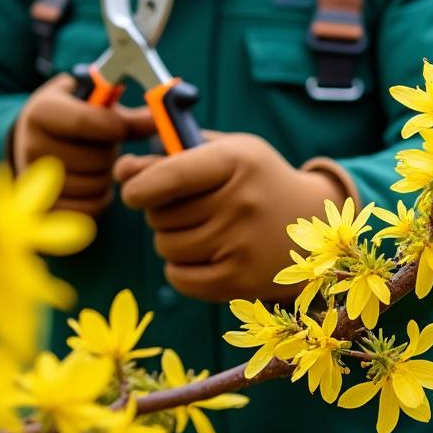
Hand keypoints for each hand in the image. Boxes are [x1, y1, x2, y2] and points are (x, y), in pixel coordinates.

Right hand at [10, 74, 155, 214]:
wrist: (37, 137)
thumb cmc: (76, 116)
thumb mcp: (95, 106)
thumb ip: (127, 117)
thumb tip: (160, 120)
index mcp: (42, 111)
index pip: (85, 123)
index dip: (114, 127)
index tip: (120, 128)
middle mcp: (31, 145)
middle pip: (94, 159)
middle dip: (110, 153)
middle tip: (103, 145)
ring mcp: (33, 180)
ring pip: (94, 185)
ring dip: (107, 176)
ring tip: (97, 163)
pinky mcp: (42, 206)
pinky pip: (88, 209)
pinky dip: (100, 198)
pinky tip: (94, 183)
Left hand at [114, 132, 355, 302]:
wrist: (311, 220)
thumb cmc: (254, 180)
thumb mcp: (227, 152)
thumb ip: (173, 155)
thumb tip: (122, 171)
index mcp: (237, 161)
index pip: (171, 175)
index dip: (140, 185)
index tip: (133, 191)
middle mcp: (242, 203)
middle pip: (160, 215)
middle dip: (161, 211)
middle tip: (187, 207)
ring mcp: (243, 245)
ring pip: (166, 247)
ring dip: (170, 240)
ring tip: (199, 230)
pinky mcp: (241, 281)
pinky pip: (180, 278)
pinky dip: (179, 269)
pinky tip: (201, 255)